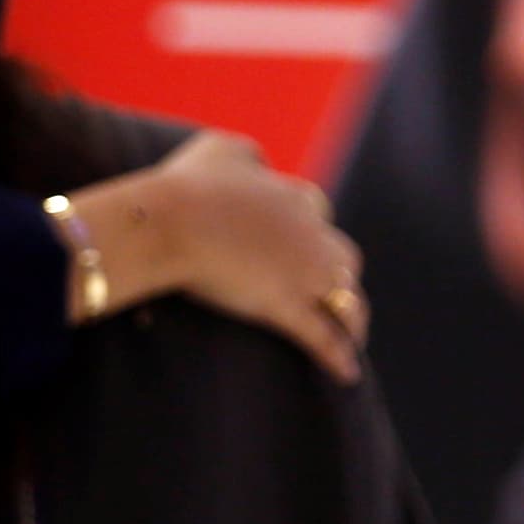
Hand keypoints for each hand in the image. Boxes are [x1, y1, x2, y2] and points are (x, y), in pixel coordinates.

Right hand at [79, 131, 367, 380]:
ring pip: (346, 298)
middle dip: (338, 274)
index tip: (303, 241)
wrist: (170, 220)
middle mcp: (308, 232)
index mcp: (290, 196)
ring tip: (353, 337)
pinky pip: (322, 337)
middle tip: (331, 291)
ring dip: (352, 318)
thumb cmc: (187, 185)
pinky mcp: (286, 307)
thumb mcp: (218, 149)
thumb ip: (245, 153)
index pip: (316, 209)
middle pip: (343, 256)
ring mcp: (302, 272)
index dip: (311, 227)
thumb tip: (260, 159)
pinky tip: (346, 374)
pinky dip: (338, 356)